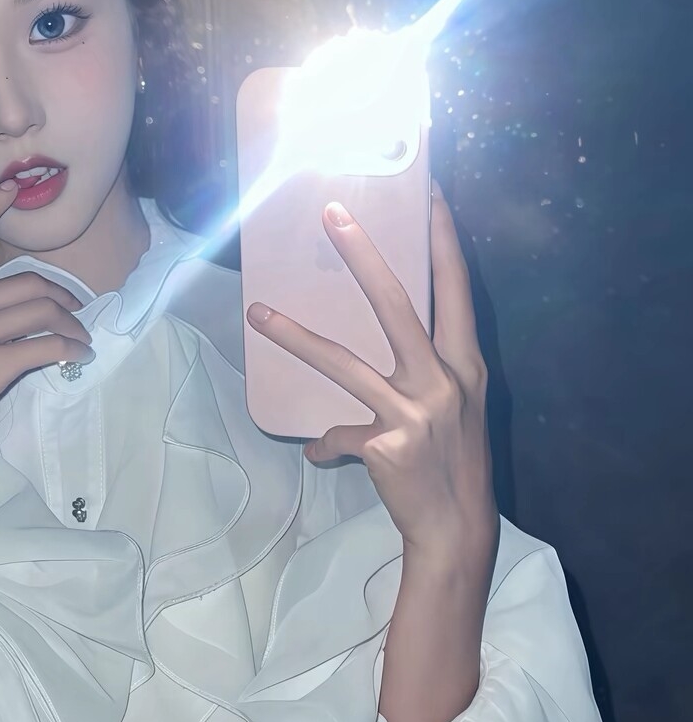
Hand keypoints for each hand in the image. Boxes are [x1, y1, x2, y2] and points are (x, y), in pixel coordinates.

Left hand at [246, 182, 497, 562]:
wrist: (456, 529)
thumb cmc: (452, 462)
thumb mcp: (454, 408)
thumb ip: (425, 372)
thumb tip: (387, 342)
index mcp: (465, 364)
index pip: (457, 287)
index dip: (444, 238)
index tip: (429, 192)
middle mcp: (445, 379)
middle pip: (399, 304)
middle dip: (364, 255)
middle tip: (332, 212)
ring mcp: (415, 411)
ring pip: (344, 363)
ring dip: (296, 336)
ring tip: (256, 312)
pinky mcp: (386, 444)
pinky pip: (336, 436)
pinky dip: (324, 445)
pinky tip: (319, 454)